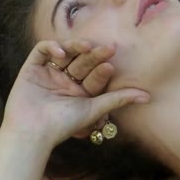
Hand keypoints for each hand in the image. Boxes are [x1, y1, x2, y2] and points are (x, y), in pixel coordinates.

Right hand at [1, 40, 149, 148]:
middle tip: (109, 48)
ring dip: (76, 46)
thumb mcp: (95, 109)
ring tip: (87, 46)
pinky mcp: (31, 69)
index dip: (102, 69)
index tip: (111, 65)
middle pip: (81, 61)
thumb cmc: (63, 125)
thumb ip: (119, 99)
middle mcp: (64, 80)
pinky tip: (62, 53)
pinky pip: (42, 51)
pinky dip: (52, 47)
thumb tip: (148, 96)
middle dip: (94, 55)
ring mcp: (48, 74)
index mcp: (80, 90)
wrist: (32, 133)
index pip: (94, 74)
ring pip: (65, 52)